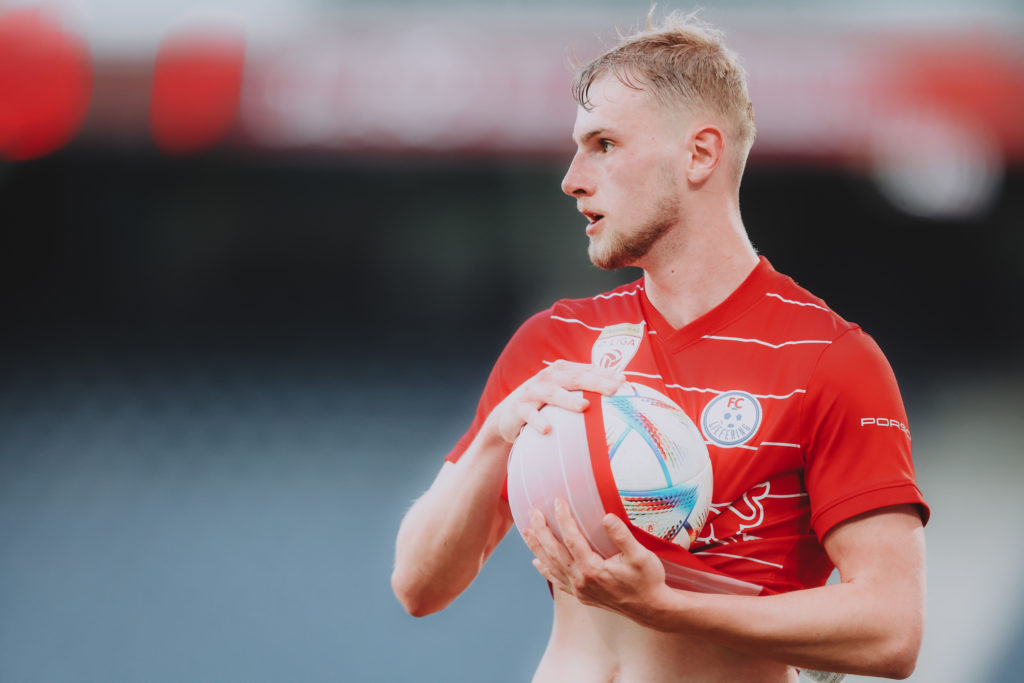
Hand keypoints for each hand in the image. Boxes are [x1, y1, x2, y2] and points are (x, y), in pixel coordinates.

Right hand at [486, 361, 623, 442]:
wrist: (507, 417)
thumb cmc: (543, 405)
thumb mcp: (562, 394)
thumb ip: (584, 391)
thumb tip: (618, 396)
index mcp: (562, 371)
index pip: (587, 370)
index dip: (605, 373)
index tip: (624, 380)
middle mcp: (548, 378)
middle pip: (575, 378)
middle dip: (595, 383)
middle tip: (613, 390)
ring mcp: (533, 392)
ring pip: (553, 394)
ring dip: (568, 400)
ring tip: (584, 406)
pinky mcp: (519, 409)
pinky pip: (529, 415)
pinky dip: (538, 421)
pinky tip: (547, 429)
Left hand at [522, 498, 667, 624]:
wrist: (652, 609)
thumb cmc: (648, 580)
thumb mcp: (641, 556)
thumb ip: (622, 536)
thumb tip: (606, 517)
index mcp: (593, 569)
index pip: (571, 539)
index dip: (563, 518)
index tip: (557, 501)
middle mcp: (581, 581)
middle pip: (554, 552)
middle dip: (541, 530)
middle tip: (532, 512)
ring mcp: (580, 590)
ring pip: (552, 566)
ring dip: (537, 548)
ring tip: (527, 532)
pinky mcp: (582, 596)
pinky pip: (558, 582)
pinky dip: (546, 571)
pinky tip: (537, 562)